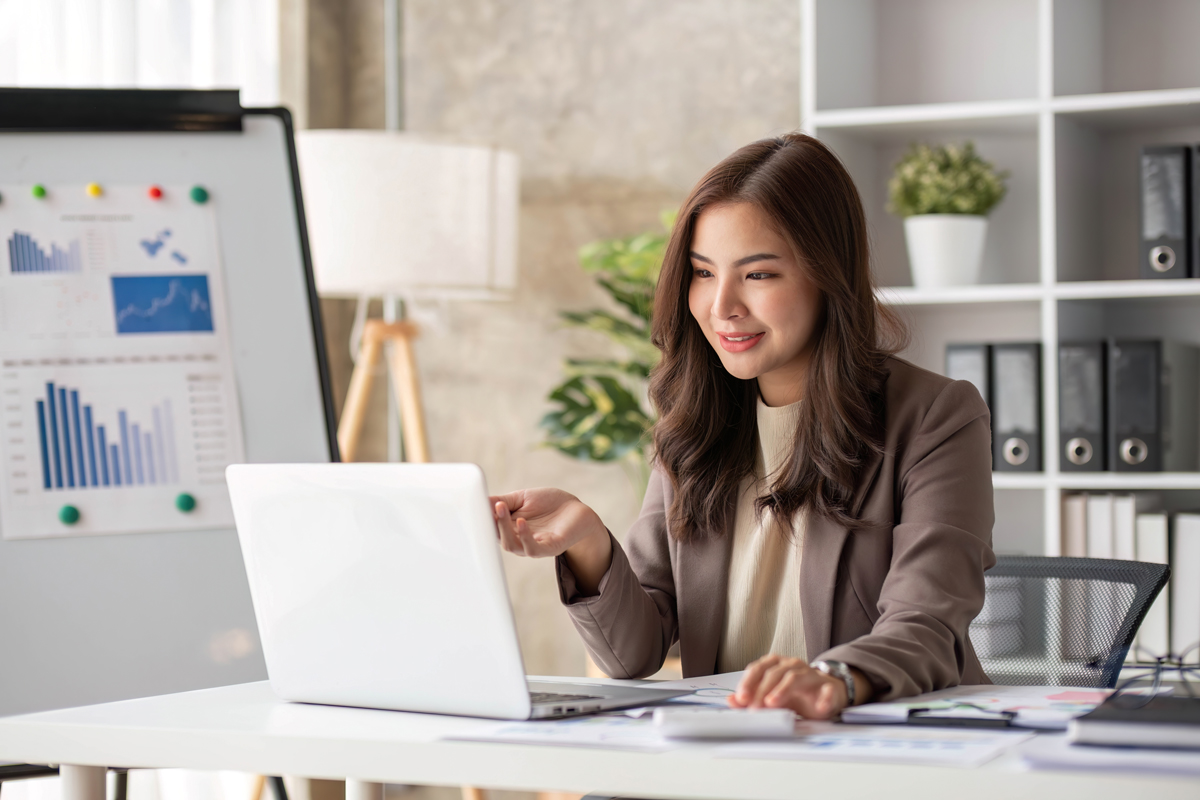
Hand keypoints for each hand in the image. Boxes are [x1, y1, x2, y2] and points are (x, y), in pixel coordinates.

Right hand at [491, 488, 611, 592]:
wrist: (577, 510)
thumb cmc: (549, 504)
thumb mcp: (522, 498)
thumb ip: (503, 501)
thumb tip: (480, 500)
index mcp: (509, 529)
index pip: (489, 527)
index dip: (482, 518)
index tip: (475, 504)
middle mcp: (518, 540)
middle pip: (496, 537)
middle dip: (492, 521)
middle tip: (493, 504)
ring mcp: (533, 546)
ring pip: (511, 545)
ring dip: (504, 529)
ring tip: (502, 509)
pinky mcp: (550, 548)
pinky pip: (533, 549)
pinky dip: (524, 537)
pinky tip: (521, 522)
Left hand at [728, 655, 868, 718]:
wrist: (828, 693)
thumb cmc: (796, 694)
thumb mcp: (772, 697)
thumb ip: (751, 698)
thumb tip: (731, 701)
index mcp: (776, 665)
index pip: (758, 668)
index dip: (748, 682)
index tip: (741, 698)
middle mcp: (792, 666)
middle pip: (774, 674)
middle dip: (761, 691)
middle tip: (754, 708)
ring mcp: (811, 675)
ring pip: (795, 678)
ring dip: (782, 690)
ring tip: (773, 703)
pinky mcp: (828, 687)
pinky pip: (827, 691)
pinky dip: (823, 699)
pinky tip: (819, 709)